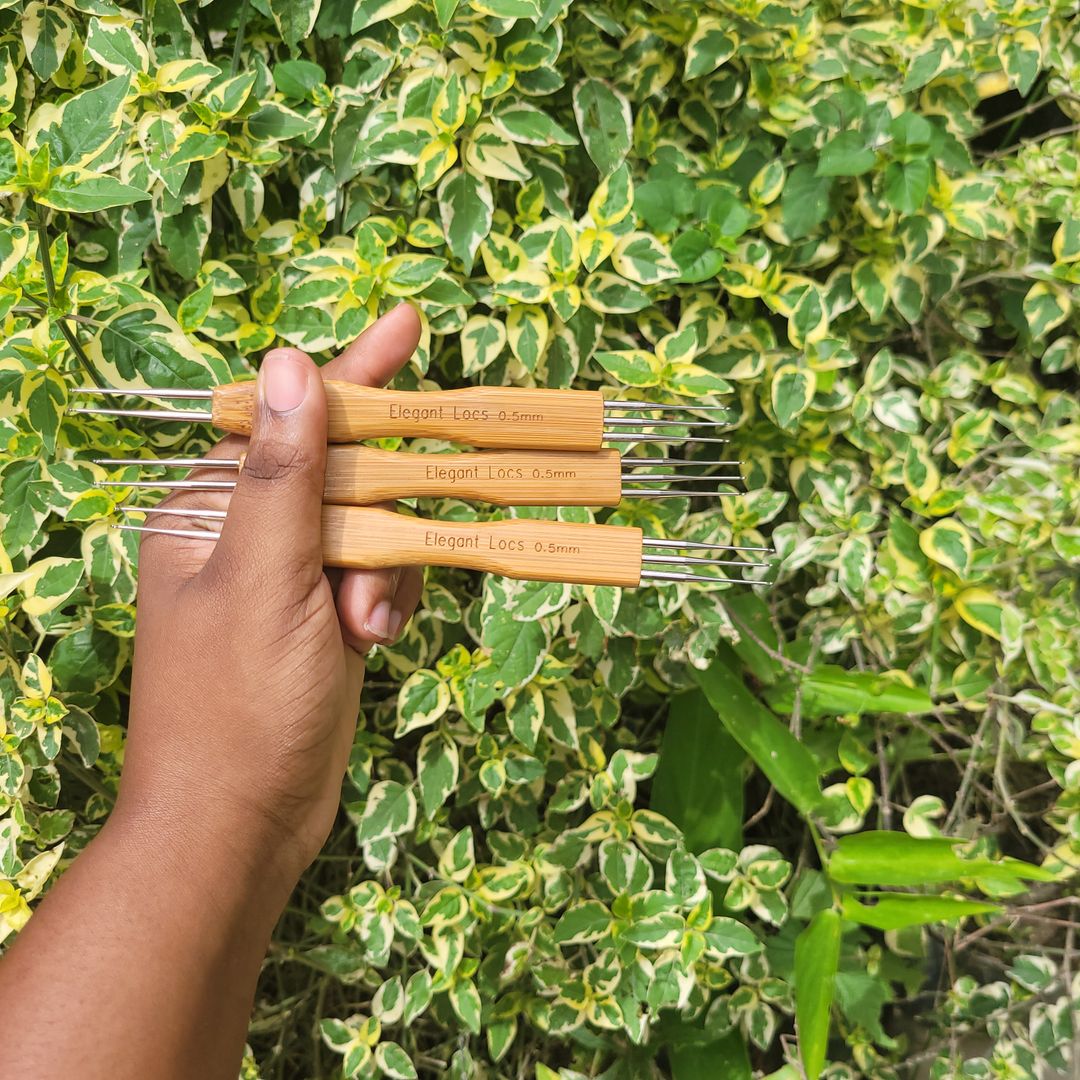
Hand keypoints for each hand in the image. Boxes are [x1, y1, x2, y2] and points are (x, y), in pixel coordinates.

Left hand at [114, 304, 423, 886]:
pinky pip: (378, 579)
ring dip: (386, 575)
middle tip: (376, 574)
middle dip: (379, 518)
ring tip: (365, 631)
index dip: (351, 375)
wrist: (239, 826)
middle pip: (343, 477)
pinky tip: (373, 643)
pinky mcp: (321, 619)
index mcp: (208, 510)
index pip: (289, 420)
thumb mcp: (265, 579)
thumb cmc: (234, 706)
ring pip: (373, 532)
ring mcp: (288, 580)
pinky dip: (387, 603)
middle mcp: (247, 536)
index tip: (409, 327)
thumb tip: (289, 366)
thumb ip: (284, 474)